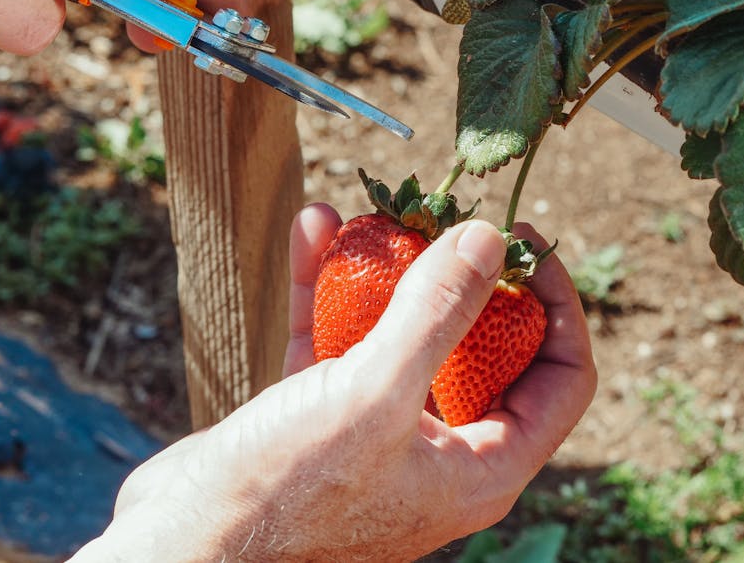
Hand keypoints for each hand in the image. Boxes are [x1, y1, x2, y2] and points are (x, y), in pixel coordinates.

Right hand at [71, 204, 595, 560]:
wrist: (183, 544)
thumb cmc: (286, 493)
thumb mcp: (375, 394)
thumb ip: (438, 313)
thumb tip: (491, 241)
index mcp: (482, 468)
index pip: (560, 378)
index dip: (555, 304)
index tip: (523, 240)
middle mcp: (440, 454)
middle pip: (481, 349)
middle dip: (459, 277)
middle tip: (441, 218)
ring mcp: (378, 434)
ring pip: (402, 336)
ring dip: (385, 273)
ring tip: (372, 214)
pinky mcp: (321, 417)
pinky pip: (340, 341)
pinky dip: (328, 290)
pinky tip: (314, 232)